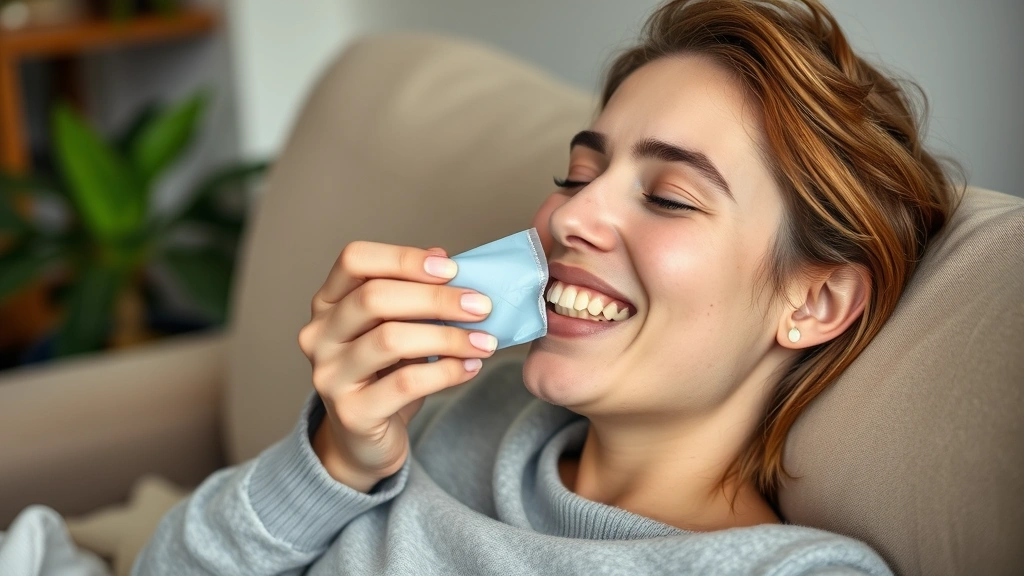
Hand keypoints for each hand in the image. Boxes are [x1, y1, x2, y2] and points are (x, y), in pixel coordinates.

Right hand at [297, 242, 494, 491]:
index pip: (354, 260)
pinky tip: (471, 367)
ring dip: (448, 336)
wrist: (364, 440)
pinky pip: (404, 383)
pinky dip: (446, 371)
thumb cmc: (385, 374)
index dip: (403, 258)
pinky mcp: (351, 413)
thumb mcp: (396, 327)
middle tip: (481, 306)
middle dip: (436, 298)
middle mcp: (319, 335)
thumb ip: (413, 293)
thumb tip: (444, 258)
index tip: (451, 268)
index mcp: (328, 303)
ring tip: (485, 341)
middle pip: (374, 298)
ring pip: (390, 340)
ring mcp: (330, 375)